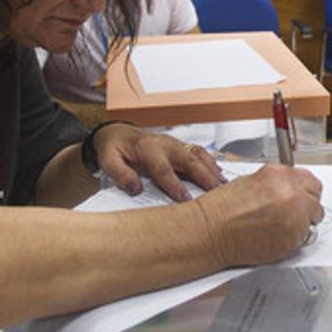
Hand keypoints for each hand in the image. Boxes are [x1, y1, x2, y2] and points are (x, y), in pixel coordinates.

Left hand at [93, 124, 225, 201]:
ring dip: (211, 169)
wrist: (117, 133)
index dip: (174, 184)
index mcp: (147, 148)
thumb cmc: (114, 148)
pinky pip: (199, 152)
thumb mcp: (108, 160)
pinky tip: (219, 174)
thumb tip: (135, 188)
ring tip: (223, 185)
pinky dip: (211, 162)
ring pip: (198, 155)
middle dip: (203, 176)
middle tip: (215, 192)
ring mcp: (175, 143)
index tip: (184, 198)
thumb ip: (121, 174)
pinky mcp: (180, 145)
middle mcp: (165, 144)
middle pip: (188, 160)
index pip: (163, 168)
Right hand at [194, 164, 324, 265]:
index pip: (311, 182)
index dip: (305, 191)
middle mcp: (291, 195)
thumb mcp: (254, 181)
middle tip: (292, 213)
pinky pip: (302, 240)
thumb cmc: (222, 209)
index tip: (302, 196)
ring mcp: (294, 219)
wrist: (210, 231)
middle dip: (306, 207)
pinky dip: (292, 240)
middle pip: (316, 201)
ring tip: (278, 226)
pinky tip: (273, 236)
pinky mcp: (291, 241)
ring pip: (311, 222)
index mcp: (282, 176)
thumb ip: (279, 184)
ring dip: (300, 224)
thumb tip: (293, 189)